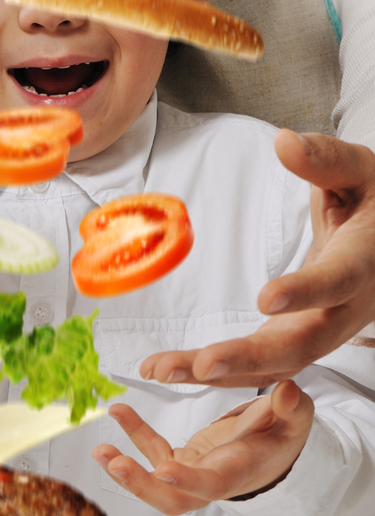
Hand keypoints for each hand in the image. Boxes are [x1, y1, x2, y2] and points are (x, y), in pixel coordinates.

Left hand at [91, 380, 312, 514]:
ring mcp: (192, 474)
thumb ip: (291, 408)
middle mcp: (210, 481)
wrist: (274, 451)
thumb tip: (287, 390)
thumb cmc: (284, 434)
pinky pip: (153, 450)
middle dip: (142, 486)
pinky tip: (117, 411)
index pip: (211, 485)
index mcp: (237, 473)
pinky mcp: (181, 461)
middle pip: (173, 500)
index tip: (164, 470)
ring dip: (126, 470)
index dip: (188, 482)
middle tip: (114, 464)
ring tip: (99, 450)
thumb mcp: (295, 418)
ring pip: (155, 484)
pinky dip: (134, 433)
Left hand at [141, 130, 374, 387]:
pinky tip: (168, 369)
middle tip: (202, 363)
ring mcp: (321, 331)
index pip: (338, 281)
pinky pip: (259, 365)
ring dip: (217, 373)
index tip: (266, 297)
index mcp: (365, 262)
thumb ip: (326, 160)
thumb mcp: (363, 172)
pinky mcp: (297, 340)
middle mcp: (345, 310)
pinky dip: (215, 372)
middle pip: (301, 344)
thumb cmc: (374, 203)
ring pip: (273, 365)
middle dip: (249, 357)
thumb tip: (284, 142)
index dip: (305, 292)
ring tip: (161, 370)